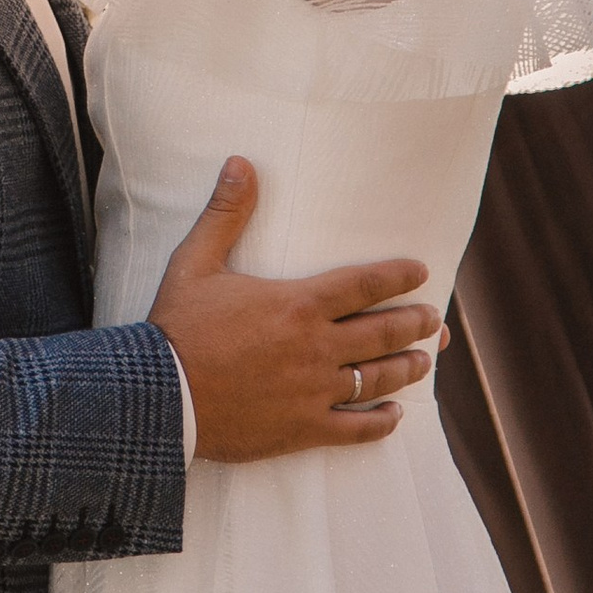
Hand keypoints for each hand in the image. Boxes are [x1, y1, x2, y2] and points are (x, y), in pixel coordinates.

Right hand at [148, 160, 437, 462]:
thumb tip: (242, 163)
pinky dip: (381, 423)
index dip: (398, 276)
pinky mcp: (303, 428)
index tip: (421, 272)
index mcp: (298, 303)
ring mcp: (314, 391)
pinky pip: (355, 429)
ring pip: (377, 378)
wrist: (159, 396)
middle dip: (415, 324)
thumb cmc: (177, 327)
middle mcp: (316, 346)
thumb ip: (226, 213)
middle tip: (433, 320)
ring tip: (424, 360)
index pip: (364, 284)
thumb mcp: (196, 262)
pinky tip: (394, 416)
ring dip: (407, 367)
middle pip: (382, 332)